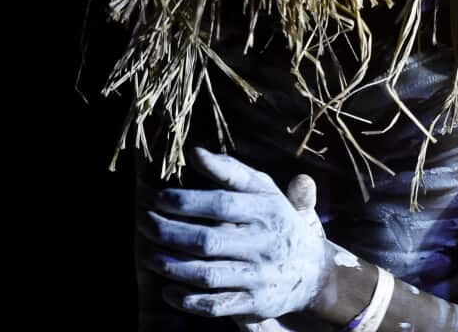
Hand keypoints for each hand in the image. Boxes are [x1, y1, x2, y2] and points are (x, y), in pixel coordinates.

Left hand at [138, 147, 330, 320]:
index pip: (220, 204)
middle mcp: (264, 243)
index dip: (185, 202)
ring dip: (172, 266)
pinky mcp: (254, 303)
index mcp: (266, 210)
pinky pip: (216, 305)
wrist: (313, 270)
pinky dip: (188, 300)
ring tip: (149, 255)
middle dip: (169, 233)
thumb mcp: (264, 189)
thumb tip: (196, 152)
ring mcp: (259, 276)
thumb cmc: (277, 220)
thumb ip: (231, 170)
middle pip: (208, 241)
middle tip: (144, 224)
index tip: (158, 199)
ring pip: (208, 274)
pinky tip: (168, 289)